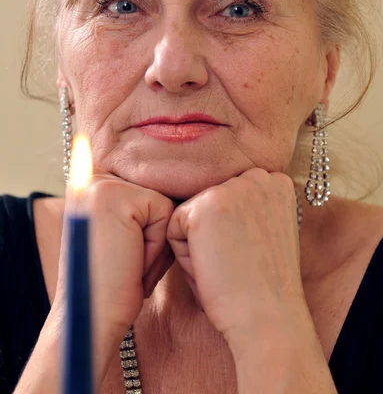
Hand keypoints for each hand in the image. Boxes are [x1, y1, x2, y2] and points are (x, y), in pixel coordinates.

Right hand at [54, 175, 175, 362]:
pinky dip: (157, 246)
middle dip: (154, 236)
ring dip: (157, 243)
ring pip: (164, 205)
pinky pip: (165, 213)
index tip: (125, 259)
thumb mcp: (123, 236)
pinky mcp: (116, 196)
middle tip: (127, 264)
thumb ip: (137, 209)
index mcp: (91, 184)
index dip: (149, 232)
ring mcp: (100, 184)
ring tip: (128, 264)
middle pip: (159, 196)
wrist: (90, 321)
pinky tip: (131, 263)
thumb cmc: (111, 286)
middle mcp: (92, 177)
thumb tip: (177, 193)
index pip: (150, 195)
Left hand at [166, 168, 303, 342]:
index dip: (232, 234)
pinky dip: (185, 257)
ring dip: (198, 246)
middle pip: (208, 204)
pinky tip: (213, 269)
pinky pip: (174, 228)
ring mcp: (230, 188)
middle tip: (239, 264)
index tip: (252, 257)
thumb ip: (249, 207)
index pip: (229, 199)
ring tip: (226, 267)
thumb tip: (216, 204)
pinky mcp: (204, 206)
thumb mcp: (267, 231)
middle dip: (214, 237)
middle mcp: (257, 176)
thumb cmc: (264, 286)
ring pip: (190, 216)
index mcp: (275, 182)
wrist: (269, 318)